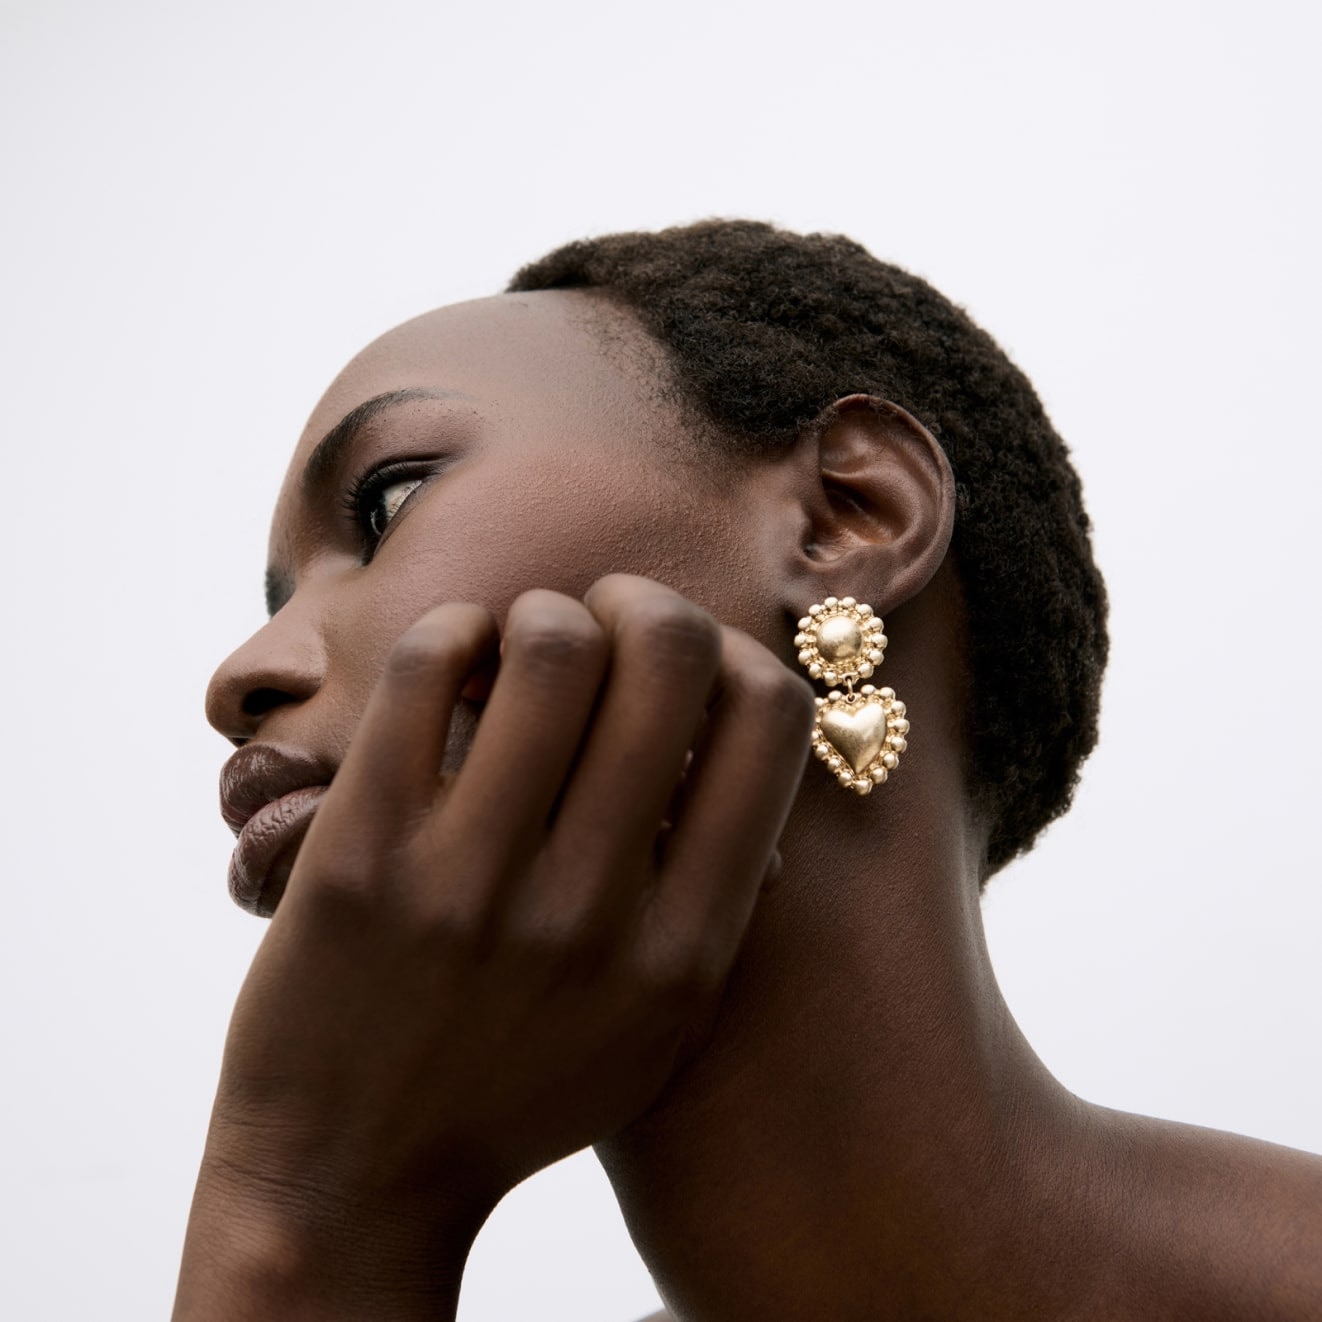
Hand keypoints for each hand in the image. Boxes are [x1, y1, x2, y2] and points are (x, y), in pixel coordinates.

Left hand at [175, 575, 814, 1317]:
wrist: (354, 1179)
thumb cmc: (517, 1088)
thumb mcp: (657, 1025)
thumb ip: (717, 898)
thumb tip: (741, 748)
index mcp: (687, 948)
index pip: (772, 719)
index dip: (738, 654)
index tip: (686, 669)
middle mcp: (591, 909)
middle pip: (671, 651)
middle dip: (641, 602)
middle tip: (602, 623)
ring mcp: (471, 881)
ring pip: (550, 642)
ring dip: (541, 614)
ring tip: (517, 649)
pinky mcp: (358, 855)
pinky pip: (426, 668)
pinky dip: (451, 631)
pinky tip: (454, 665)